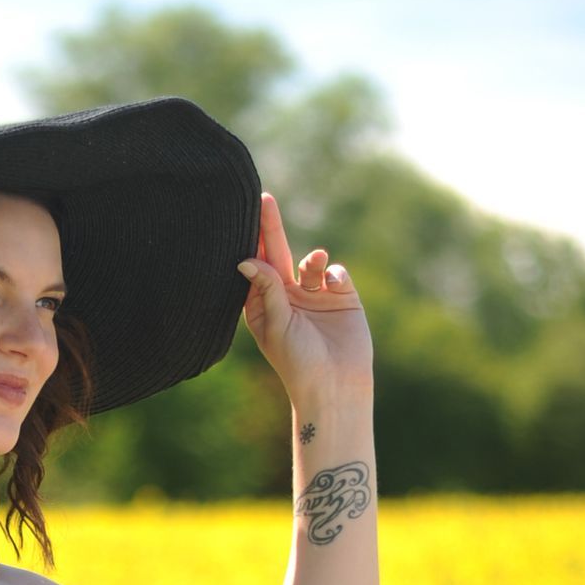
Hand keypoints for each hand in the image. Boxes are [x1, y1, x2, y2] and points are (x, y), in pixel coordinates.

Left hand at [237, 192, 372, 412]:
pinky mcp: (343, 297)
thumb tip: (246, 259)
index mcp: (265, 305)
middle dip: (272, 229)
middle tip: (264, 199)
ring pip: (311, 263)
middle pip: (279, 255)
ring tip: (316, 263)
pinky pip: (336, 273)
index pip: (257, 267)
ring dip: (313, 260)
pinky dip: (336, 274)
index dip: (252, 243)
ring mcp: (316, 296)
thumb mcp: (277, 324)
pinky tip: (336, 286)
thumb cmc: (298, 362)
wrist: (336, 386)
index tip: (242, 215)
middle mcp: (288, 297)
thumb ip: (266, 289)